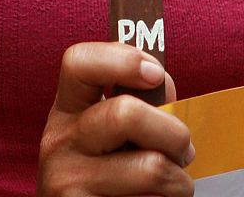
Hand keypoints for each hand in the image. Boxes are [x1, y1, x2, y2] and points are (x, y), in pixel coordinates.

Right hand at [37, 42, 194, 196]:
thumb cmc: (105, 175)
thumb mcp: (108, 134)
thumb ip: (135, 102)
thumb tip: (163, 83)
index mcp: (67, 110)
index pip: (78, 62)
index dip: (122, 59)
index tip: (155, 73)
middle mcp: (60, 141)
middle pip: (126, 113)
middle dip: (173, 133)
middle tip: (182, 150)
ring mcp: (68, 181)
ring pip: (151, 167)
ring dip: (179, 180)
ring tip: (172, 184)